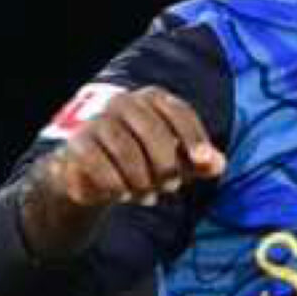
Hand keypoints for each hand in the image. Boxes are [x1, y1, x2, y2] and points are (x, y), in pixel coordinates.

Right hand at [21, 86, 224, 257]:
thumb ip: (202, 163)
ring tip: (149, 196)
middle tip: (172, 187)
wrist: (95, 177)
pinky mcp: (78, 144)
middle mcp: (124, 103)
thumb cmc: (146, 163)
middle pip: (153, 130)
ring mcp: (98, 121)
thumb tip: (218, 164)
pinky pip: (99, 163)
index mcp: (153, 100)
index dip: (193, 136)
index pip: (178, 111)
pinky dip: (115, 184)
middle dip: (167, 164)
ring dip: (142, 179)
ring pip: (126, 149)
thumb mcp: (179, 163)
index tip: (204, 161)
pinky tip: (123, 195)